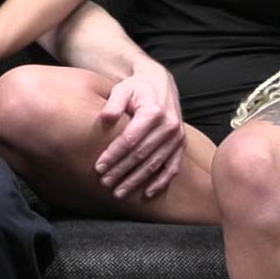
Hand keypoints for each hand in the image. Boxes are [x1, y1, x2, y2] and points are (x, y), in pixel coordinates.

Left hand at [93, 66, 185, 199]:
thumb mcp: (123, 89)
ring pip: (155, 165)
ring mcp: (177, 137)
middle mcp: (169, 125)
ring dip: (136, 181)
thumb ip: (114, 102)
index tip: (99, 167)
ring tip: (119, 192)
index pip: (130, 139)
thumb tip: (106, 117)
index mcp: (153, 111)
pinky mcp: (180, 144)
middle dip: (121, 171)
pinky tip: (147, 194)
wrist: (160, 85)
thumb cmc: (137, 88)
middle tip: (104, 183)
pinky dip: (161, 182)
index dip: (113, 155)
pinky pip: (172, 167)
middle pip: (141, 155)